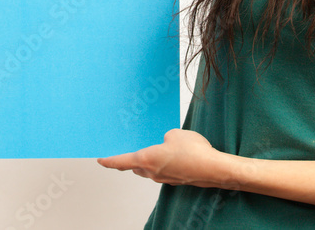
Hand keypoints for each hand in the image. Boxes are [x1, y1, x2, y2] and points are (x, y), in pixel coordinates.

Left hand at [97, 129, 226, 187]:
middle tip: (126, 149)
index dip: (109, 161)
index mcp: (147, 159)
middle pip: (134, 167)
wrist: (214, 168)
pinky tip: (171, 153)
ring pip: (149, 170)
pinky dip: (161, 163)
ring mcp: (164, 178)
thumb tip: (165, 142)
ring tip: (152, 147)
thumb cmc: (194, 151)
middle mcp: (152, 172)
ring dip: (147, 161)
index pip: (121, 162)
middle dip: (129, 159)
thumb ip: (164, 137)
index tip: (100, 160)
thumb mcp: (174, 133)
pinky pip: (162, 171)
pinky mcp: (176, 179)